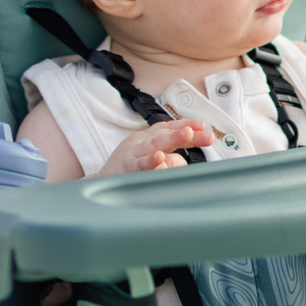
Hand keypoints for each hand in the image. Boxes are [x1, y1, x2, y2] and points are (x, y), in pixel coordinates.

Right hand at [98, 119, 213, 174]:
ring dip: (172, 138)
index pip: (169, 128)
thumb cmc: (128, 169)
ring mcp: (133, 153)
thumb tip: (184, 161)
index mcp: (148, 138)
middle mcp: (141, 142)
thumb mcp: (150, 159)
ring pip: (154, 144)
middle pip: (167, 134)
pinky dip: (149, 161)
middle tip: (204, 133)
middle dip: (186, 133)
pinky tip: (159, 158)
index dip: (186, 125)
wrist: (102, 181)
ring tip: (187, 135)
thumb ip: (170, 160)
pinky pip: (139, 164)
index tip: (204, 127)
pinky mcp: (126, 167)